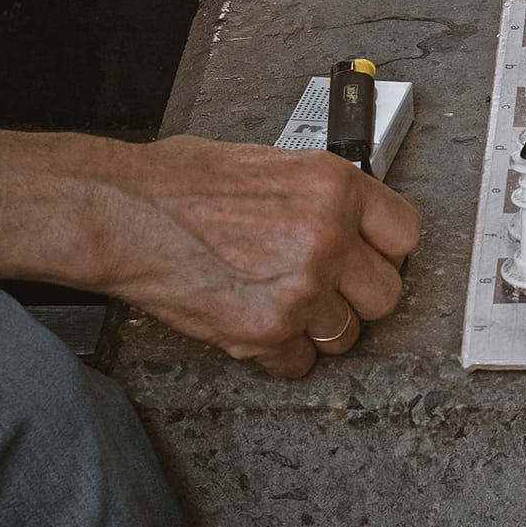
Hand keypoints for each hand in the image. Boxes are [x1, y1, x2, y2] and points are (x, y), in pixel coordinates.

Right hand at [100, 136, 421, 377]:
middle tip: (327, 289)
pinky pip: (299, 363)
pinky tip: (255, 323)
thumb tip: (352, 220)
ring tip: (281, 304)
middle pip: (386, 294)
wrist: (120, 211)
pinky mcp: (267, 331)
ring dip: (318, 328)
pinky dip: (280, 354)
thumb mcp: (272, 164)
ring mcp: (301, 288)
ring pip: (346, 335)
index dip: (385, 252)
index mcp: (335, 186)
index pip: (405, 235)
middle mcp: (327, 236)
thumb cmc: (179, 183)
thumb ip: (322, 197)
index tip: (371, 259)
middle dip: (356, 296)